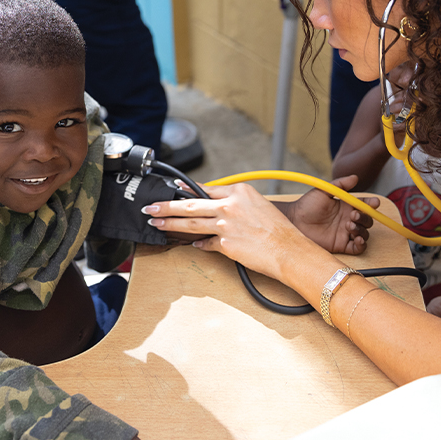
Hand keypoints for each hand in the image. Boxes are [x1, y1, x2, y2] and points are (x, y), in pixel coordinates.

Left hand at [144, 183, 315, 283]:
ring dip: (169, 223)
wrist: (289, 251)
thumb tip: (215, 207)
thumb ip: (235, 204)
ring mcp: (225, 224)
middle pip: (190, 204)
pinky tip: (190, 244)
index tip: (172, 189)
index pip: (206, 188)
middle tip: (151, 207)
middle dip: (166, 206)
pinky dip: (198, 244)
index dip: (186, 189)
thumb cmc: (279, 230)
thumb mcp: (258, 205)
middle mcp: (229, 205)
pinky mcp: (224, 243)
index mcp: (239, 192)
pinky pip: (205, 243)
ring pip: (189, 223)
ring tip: (156, 223)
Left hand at [286, 175, 376, 254]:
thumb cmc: (306, 205)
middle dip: (365, 217)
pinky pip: (358, 248)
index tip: (374, 203)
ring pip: (364, 233)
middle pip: (367, 220)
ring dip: (362, 230)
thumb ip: (340, 185)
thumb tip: (355, 177)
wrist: (294, 221)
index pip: (364, 205)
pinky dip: (362, 244)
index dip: (371, 204)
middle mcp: (347, 219)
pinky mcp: (341, 245)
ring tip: (348, 225)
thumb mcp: (323, 191)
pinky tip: (357, 239)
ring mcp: (345, 233)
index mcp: (345, 206)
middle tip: (352, 215)